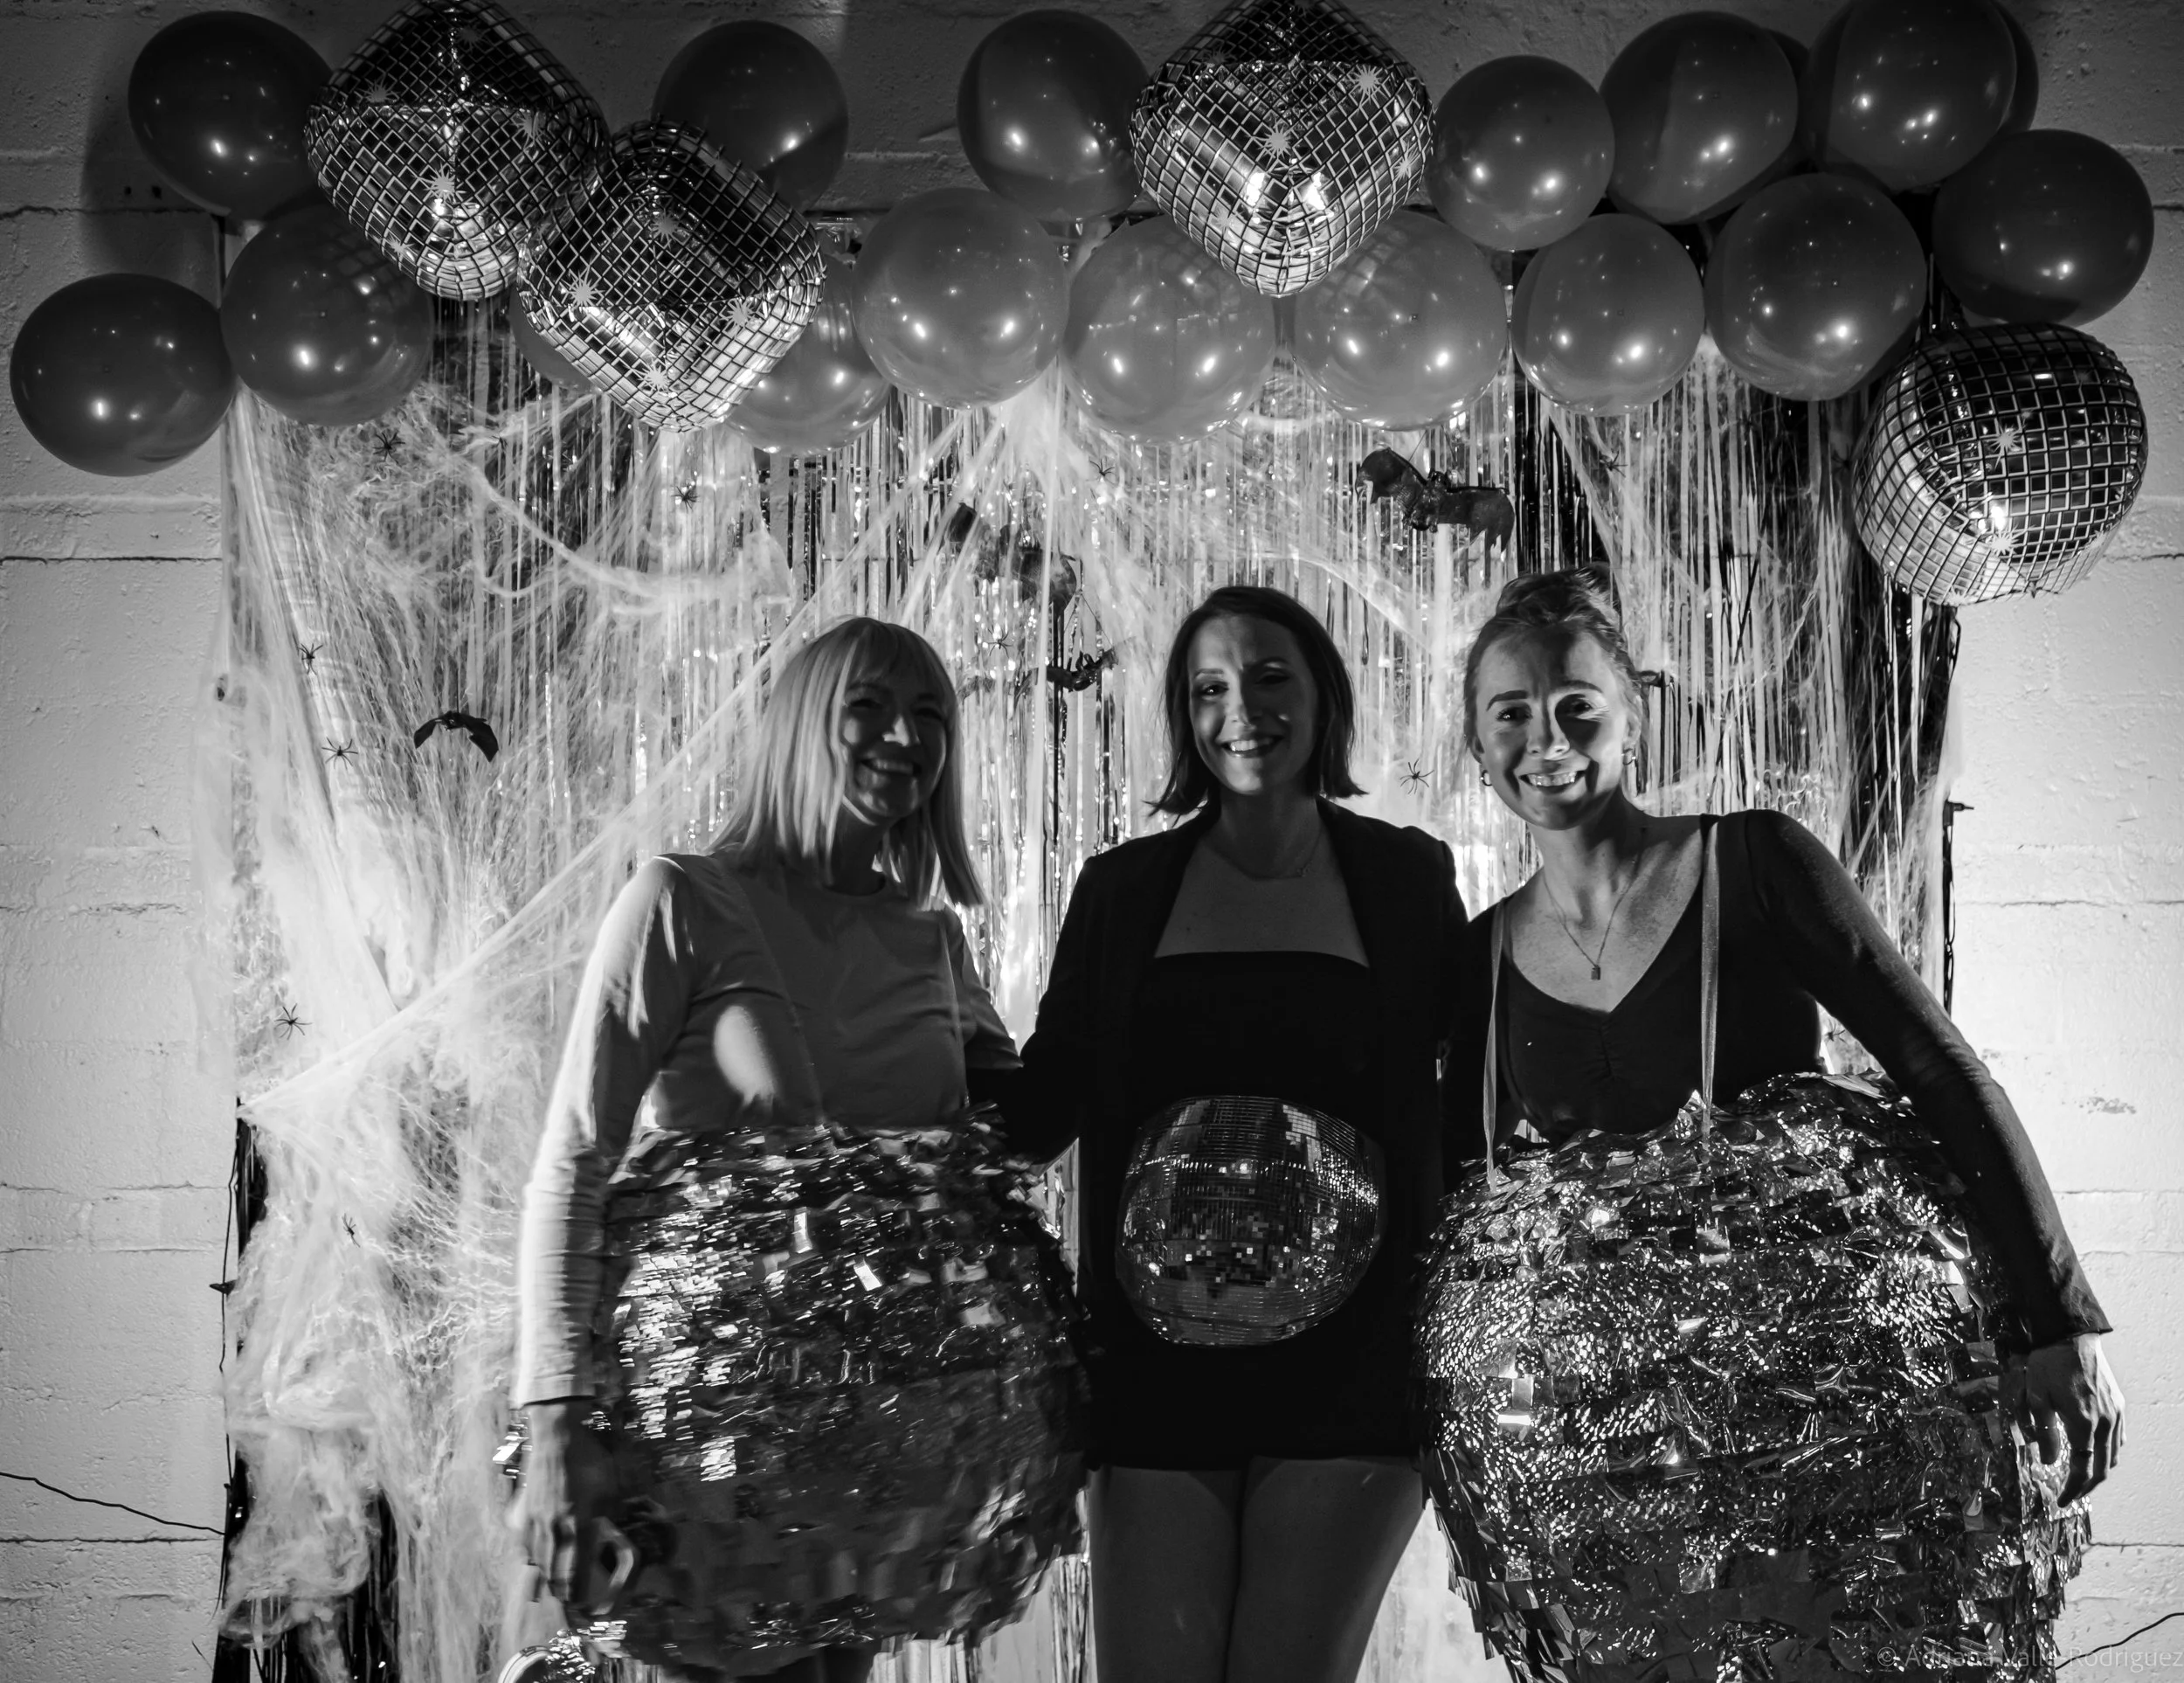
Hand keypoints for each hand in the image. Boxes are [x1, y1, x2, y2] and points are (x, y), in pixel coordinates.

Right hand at [505, 1400, 626, 1615]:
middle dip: (560, 1591)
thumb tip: (615, 1535)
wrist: (556, 1437)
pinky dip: (528, 1558)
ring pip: (536, 1561)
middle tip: (565, 1602)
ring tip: (549, 1590)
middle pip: (554, 1572)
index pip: (576, 1570)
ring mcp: (535, 1523)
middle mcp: (554, 1530)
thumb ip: (611, 1517)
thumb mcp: (610, 1489)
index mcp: (578, 1526)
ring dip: (543, 1578)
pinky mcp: (522, 1514)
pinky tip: (530, 1563)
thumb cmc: (589, 1461)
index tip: (582, 1604)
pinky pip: (524, 1545)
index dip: (578, 1591)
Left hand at [2021, 1334, 2124, 1503]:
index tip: (2062, 1500)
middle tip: (2071, 1495)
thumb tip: (2049, 1462)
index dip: (2072, 1489)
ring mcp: (2115, 1414)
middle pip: (2102, 1468)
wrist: (2071, 1337)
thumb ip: (2045, 1432)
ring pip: (2113, 1455)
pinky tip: (2095, 1453)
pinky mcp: (2118, 1406)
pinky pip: (2118, 1438)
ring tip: (2081, 1478)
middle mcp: (2104, 1422)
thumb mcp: (2036, 1398)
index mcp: (2083, 1424)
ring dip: (2099, 1471)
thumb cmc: (2048, 1365)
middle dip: (2086, 1487)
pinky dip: (2108, 1453)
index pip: (2082, 1469)